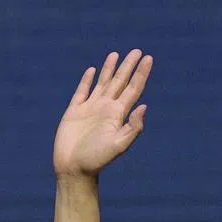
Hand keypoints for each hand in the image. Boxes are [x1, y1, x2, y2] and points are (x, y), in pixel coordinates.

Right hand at [53, 50, 152, 177]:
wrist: (73, 170)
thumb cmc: (96, 161)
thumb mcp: (118, 146)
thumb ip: (132, 128)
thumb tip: (144, 107)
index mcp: (117, 115)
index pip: (133, 89)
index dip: (140, 74)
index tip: (148, 58)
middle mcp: (105, 109)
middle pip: (120, 82)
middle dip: (128, 66)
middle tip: (138, 51)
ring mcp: (90, 109)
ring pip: (102, 83)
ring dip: (110, 69)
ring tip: (116, 54)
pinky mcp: (74, 112)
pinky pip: (82, 92)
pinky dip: (87, 80)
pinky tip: (92, 71)